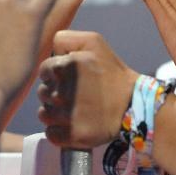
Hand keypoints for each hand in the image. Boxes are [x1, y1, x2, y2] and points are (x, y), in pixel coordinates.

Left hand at [37, 30, 138, 147]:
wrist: (133, 103)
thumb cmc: (111, 72)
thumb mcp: (93, 42)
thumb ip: (64, 39)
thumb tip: (49, 51)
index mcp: (64, 67)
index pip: (43, 71)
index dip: (55, 74)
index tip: (69, 78)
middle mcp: (62, 92)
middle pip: (42, 93)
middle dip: (55, 93)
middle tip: (76, 93)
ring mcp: (66, 116)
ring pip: (44, 114)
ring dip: (55, 112)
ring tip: (75, 108)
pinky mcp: (72, 136)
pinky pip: (51, 134)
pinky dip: (59, 131)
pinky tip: (73, 123)